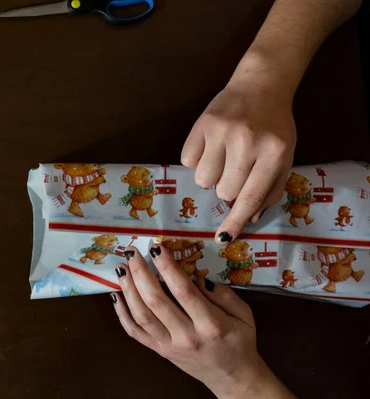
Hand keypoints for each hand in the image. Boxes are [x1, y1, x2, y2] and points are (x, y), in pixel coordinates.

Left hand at [112, 245, 267, 398]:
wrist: (232, 379)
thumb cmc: (240, 342)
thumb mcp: (244, 315)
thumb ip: (223, 294)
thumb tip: (196, 276)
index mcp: (210, 325)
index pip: (183, 291)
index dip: (167, 267)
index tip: (156, 247)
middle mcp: (186, 336)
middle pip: (156, 301)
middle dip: (140, 273)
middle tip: (131, 252)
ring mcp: (168, 345)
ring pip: (141, 315)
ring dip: (128, 289)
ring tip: (121, 268)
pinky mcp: (159, 351)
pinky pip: (135, 332)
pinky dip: (121, 313)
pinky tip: (116, 295)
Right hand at [181, 79, 295, 243]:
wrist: (260, 85)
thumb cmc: (274, 127)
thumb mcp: (284, 158)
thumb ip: (270, 190)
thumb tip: (248, 218)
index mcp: (273, 153)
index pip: (250, 197)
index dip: (235, 221)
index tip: (223, 238)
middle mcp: (247, 142)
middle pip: (223, 191)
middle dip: (226, 189)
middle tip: (234, 171)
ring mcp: (222, 131)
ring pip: (202, 179)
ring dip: (210, 176)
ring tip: (221, 158)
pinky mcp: (202, 124)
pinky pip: (188, 160)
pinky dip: (196, 159)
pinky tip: (210, 146)